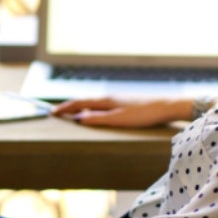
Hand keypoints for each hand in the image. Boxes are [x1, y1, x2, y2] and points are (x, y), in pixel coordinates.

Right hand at [51, 97, 189, 127]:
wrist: (165, 107)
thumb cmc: (143, 114)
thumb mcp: (119, 120)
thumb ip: (98, 119)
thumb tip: (79, 119)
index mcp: (105, 100)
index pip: (79, 103)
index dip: (65, 108)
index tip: (52, 113)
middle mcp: (109, 97)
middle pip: (84, 101)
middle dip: (69, 106)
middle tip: (56, 112)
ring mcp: (117, 99)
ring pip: (93, 102)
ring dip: (80, 107)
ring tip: (71, 113)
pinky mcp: (124, 103)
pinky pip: (101, 105)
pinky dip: (91, 108)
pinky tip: (94, 112)